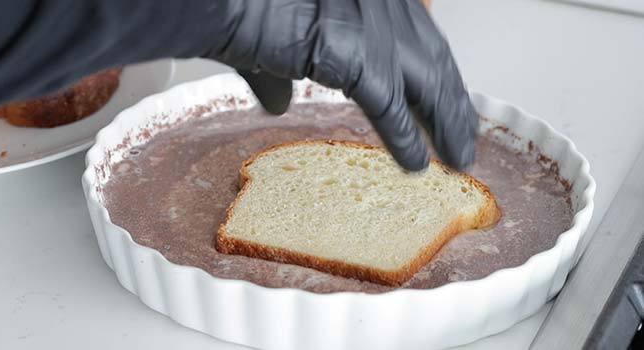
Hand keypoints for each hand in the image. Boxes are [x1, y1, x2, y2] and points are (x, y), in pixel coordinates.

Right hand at [206, 0, 477, 170]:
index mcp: (370, 0)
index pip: (418, 38)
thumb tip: (279, 102)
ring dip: (445, 125)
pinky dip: (405, 140)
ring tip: (458, 158)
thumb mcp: (271, 45)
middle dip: (452, 102)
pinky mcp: (360, 59)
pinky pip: (391, 108)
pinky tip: (418, 163)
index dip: (436, 73)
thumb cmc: (244, 11)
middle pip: (435, 61)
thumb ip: (282, 74)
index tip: (445, 102)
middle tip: (464, 136)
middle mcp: (383, 6)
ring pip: (427, 84)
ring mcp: (375, 29)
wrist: (223, 1)